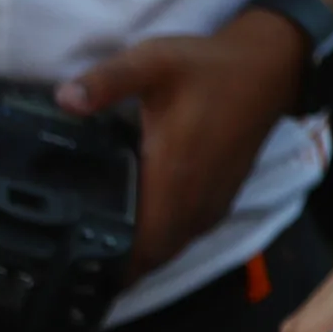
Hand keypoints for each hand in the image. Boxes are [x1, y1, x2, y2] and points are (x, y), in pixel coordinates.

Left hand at [57, 8, 304, 278]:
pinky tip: (127, 232)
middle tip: (69, 263)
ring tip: (92, 254)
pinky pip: (182, 237)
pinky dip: (156, 243)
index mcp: (174, 179)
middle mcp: (193, 203)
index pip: (141, 246)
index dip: (107, 263)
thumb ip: (108, 81)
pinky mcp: (218, 201)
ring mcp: (209, 205)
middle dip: (113, 268)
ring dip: (136, 258)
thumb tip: (64, 98)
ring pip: (167, 251)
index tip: (71, 265)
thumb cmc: (207, 68)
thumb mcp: (153, 63)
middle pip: (150, 258)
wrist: (268, 68)